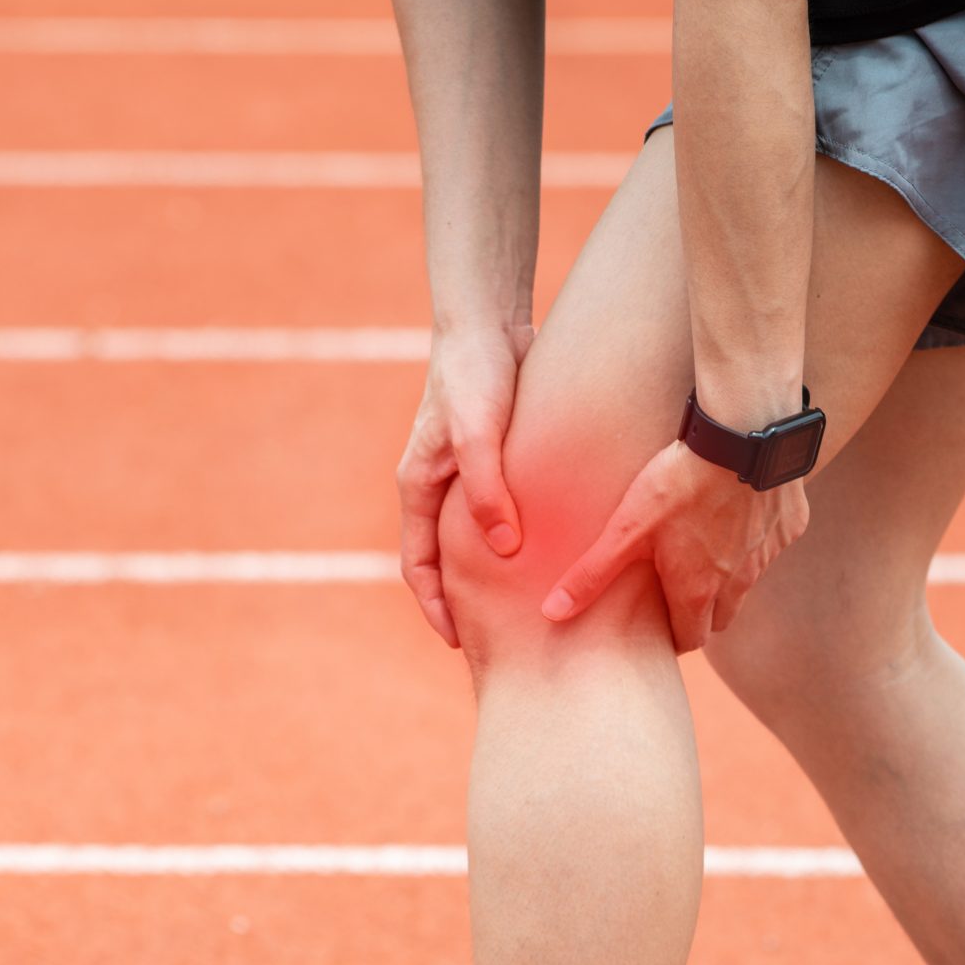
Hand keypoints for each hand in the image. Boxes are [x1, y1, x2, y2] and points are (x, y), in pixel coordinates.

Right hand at [395, 323, 531, 648]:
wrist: (489, 321)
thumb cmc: (475, 374)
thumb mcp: (477, 435)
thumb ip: (487, 491)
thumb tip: (503, 549)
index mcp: (418, 486)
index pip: (418, 566)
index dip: (436, 608)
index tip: (460, 643)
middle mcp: (437, 486)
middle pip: (442, 560)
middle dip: (460, 601)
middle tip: (495, 639)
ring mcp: (464, 473)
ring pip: (472, 539)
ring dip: (488, 574)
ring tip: (522, 606)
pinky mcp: (494, 459)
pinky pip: (500, 512)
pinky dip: (514, 540)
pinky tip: (547, 555)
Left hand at [540, 442, 807, 652]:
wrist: (744, 434)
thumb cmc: (680, 482)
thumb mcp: (627, 529)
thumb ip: (592, 574)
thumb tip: (551, 613)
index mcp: (700, 590)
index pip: (690, 640)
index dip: (671, 638)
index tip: (656, 628)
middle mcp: (740, 581)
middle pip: (721, 618)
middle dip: (700, 613)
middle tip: (676, 591)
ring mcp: (769, 553)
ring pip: (748, 581)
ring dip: (728, 575)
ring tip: (702, 547)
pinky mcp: (790, 524)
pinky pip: (771, 542)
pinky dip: (755, 537)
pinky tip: (738, 510)